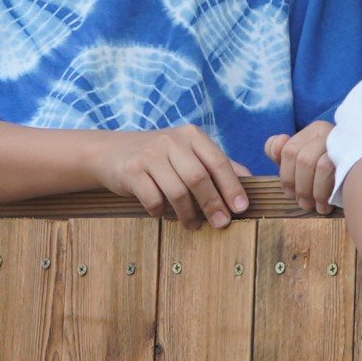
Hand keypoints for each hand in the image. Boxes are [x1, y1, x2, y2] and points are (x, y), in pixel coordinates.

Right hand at [88, 124, 248, 228]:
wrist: (112, 152)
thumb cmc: (159, 157)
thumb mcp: (187, 152)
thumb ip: (216, 164)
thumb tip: (250, 181)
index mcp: (191, 135)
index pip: (218, 161)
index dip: (232, 187)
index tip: (241, 209)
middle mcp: (171, 140)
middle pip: (199, 177)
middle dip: (213, 204)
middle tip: (221, 224)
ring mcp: (149, 154)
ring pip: (177, 191)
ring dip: (188, 214)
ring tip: (193, 225)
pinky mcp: (131, 170)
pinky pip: (153, 199)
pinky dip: (161, 212)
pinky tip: (164, 214)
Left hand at [266, 119, 338, 211]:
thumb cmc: (326, 172)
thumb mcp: (302, 161)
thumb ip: (281, 153)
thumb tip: (275, 149)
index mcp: (314, 130)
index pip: (288, 150)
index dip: (285, 175)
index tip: (289, 192)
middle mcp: (329, 132)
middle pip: (303, 159)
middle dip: (299, 186)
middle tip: (302, 203)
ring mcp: (343, 143)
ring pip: (319, 165)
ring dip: (313, 191)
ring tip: (315, 207)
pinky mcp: (354, 158)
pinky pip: (334, 173)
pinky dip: (324, 193)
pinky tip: (326, 205)